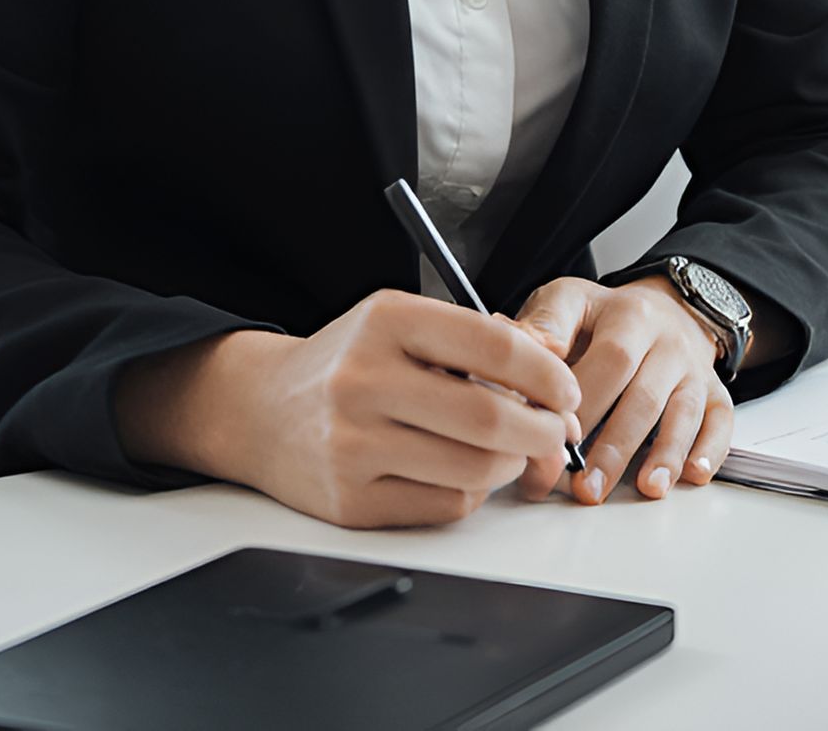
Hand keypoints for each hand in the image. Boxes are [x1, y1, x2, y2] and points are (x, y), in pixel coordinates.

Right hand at [127, 292, 582, 530]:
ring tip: (511, 450)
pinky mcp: (351, 504)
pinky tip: (462, 470)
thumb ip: (470, 342)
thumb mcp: (399, 323)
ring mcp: (354, 447)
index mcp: (386, 321)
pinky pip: (444, 506)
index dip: (546, 372)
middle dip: (544, 431)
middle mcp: (365, 381)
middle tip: (559, 431)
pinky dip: (471, 492)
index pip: (492, 345)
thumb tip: (551, 384)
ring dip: (511, 465)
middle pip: (489, 420)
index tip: (567, 389)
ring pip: (474, 471)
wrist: (260, 410)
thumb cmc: (349, 361)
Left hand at [506, 275, 732, 505]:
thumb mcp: (568, 301)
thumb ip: (541, 326)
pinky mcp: (715, 391)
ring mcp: (692, 367)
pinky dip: (710, 449)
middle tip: (586, 485)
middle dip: (614, 443)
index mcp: (625, 314)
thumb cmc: (604, 317)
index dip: (585, 399)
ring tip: (644, 488)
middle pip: (643, 392)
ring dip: (663, 454)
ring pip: (682, 411)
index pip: (609, 358)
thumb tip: (513, 346)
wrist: (663, 307)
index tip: (557, 433)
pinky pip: (721, 420)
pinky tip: (692, 474)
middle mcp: (664, 339)